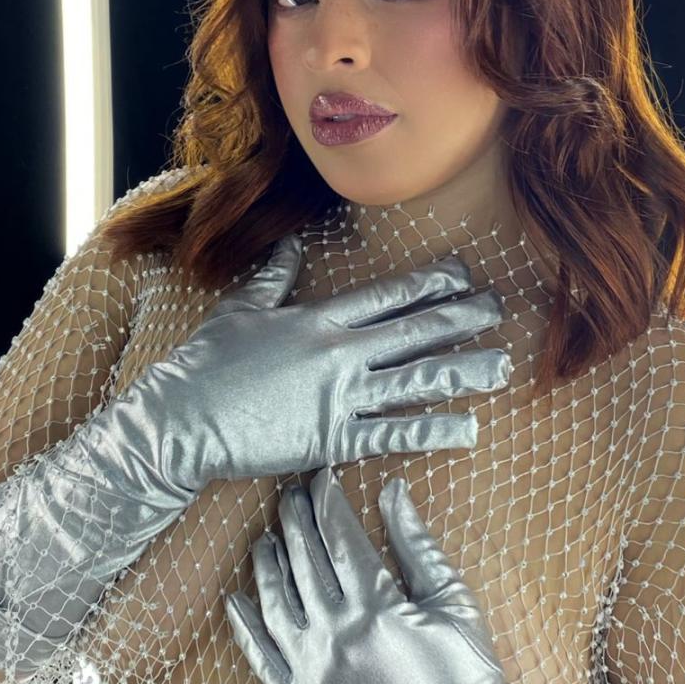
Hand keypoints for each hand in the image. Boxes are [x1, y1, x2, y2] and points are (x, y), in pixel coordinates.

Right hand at [125, 234, 511, 496]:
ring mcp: (341, 398)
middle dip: (463, 320)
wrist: (182, 421)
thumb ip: (274, 276)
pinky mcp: (334, 440)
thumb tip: (293, 243)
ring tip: (502, 366)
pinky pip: (395, 435)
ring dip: (464, 372)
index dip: (432, 284)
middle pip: (416, 333)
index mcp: (320, 318)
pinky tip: (467, 428)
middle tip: (500, 310)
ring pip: (417, 382)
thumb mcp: (241, 309)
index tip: (465, 274)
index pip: (389, 295)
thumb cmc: (206, 362)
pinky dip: (434, 431)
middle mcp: (340, 354)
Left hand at [224, 467, 567, 683]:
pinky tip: (236, 599)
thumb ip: (416, 544)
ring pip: (275, 603)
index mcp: (376, 608)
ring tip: (265, 536)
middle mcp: (336, 637)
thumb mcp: (454, 602)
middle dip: (294, 520)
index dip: (327, 500)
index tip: (321, 474)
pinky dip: (244, 627)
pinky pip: (261, 659)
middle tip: (289, 492)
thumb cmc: (470, 679)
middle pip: (303, 561)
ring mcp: (314, 673)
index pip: (338, 536)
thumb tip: (392, 490)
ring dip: (267, 563)